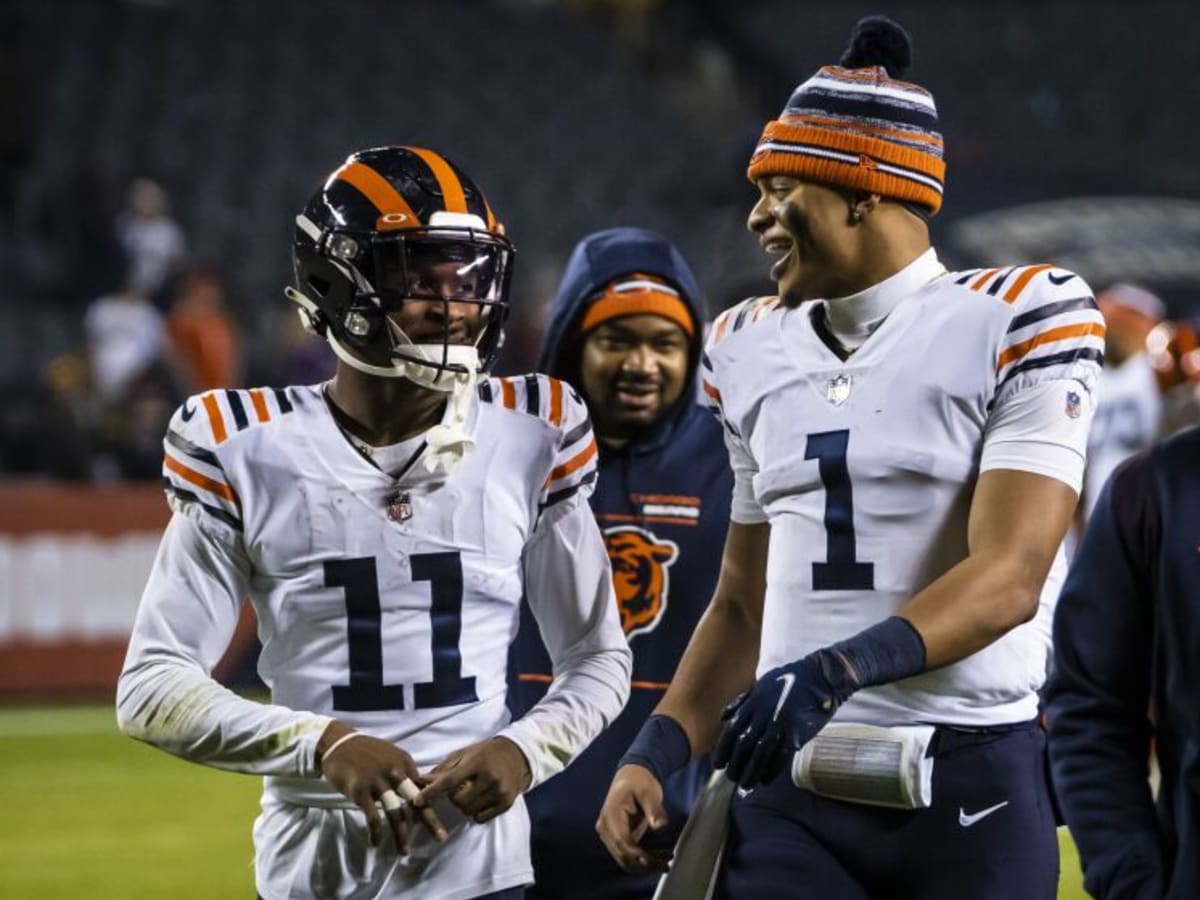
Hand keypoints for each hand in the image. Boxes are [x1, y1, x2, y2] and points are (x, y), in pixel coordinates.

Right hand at [317, 721, 448, 851]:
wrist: (339, 744)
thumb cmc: (366, 752)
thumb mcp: (391, 755)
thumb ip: (404, 771)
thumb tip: (419, 788)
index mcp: (405, 762)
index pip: (423, 787)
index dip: (432, 803)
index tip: (439, 818)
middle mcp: (395, 771)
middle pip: (417, 800)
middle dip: (430, 821)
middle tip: (442, 837)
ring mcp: (378, 781)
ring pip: (395, 813)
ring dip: (401, 835)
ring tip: (405, 851)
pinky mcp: (361, 791)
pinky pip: (372, 817)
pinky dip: (375, 833)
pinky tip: (375, 842)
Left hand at [415, 737, 531, 823]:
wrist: (518, 755)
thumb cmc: (485, 753)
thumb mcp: (464, 754)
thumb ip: (443, 769)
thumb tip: (419, 781)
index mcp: (476, 762)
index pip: (449, 780)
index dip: (431, 792)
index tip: (416, 801)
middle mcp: (489, 777)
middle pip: (458, 801)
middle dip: (453, 798)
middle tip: (459, 789)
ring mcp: (499, 792)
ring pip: (468, 811)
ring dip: (464, 805)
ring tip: (471, 793)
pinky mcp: (506, 803)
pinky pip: (481, 818)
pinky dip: (476, 812)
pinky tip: (481, 799)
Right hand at [595, 764, 672, 873]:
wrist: (631, 776)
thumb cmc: (640, 782)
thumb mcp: (649, 792)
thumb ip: (654, 809)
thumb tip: (659, 826)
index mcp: (610, 814)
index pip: (621, 841)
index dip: (636, 855)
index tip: (654, 861)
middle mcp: (605, 826)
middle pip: (621, 854)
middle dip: (643, 864)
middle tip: (667, 864)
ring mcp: (608, 834)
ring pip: (623, 859)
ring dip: (643, 865)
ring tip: (665, 863)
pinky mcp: (615, 837)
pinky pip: (626, 854)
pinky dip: (641, 860)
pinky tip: (658, 858)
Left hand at [712, 652, 844, 788]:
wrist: (819, 677)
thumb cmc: (789, 680)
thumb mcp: (760, 685)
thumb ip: (741, 702)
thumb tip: (724, 718)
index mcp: (753, 702)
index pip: (732, 730)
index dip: (723, 749)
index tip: (718, 764)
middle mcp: (763, 714)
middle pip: (744, 744)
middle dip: (736, 764)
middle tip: (731, 778)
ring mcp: (780, 723)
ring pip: (761, 753)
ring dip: (751, 772)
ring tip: (746, 785)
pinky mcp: (797, 732)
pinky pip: (782, 755)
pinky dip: (772, 770)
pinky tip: (765, 780)